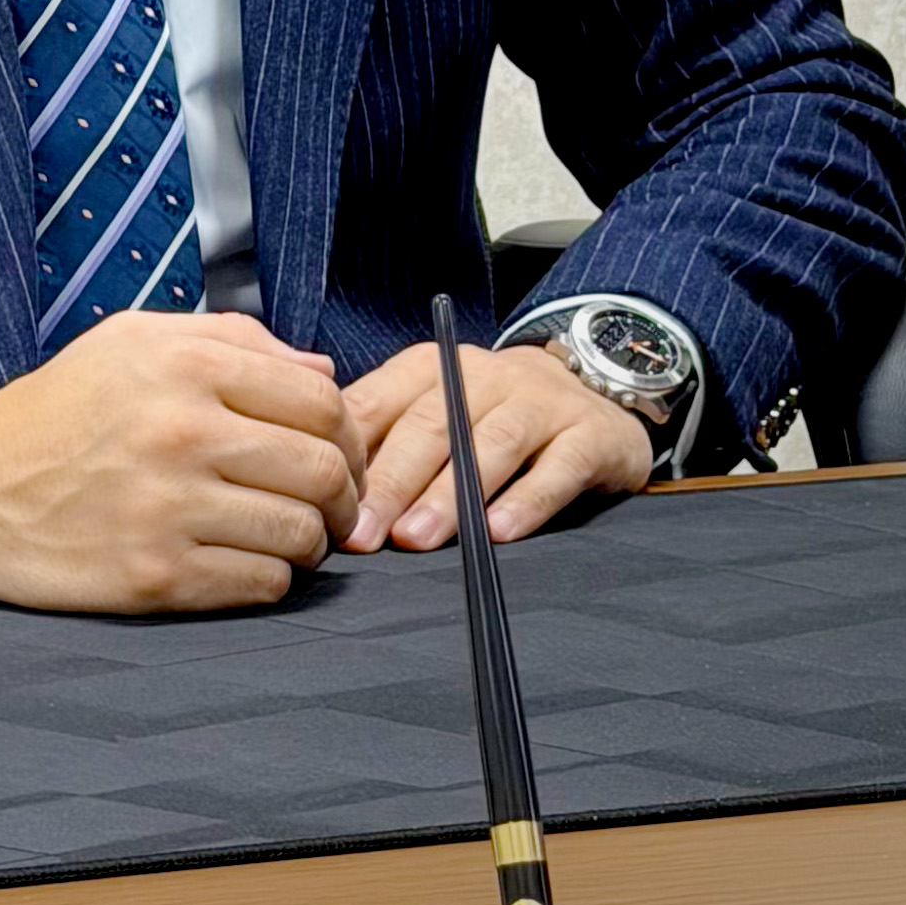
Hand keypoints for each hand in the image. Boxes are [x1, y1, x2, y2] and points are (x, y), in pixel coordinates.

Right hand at [0, 311, 366, 612]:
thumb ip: (233, 340)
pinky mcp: (153, 576)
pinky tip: (241, 562)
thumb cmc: (62, 408)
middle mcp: (181, 431)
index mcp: (185, 365)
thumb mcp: (134, 340)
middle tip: (329, 507)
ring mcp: (168, 508)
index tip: (339, 456)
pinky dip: (268, 579)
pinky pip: (260, 585)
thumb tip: (323, 372)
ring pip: (300, 534)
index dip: (348, 435)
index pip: (321, 403)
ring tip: (285, 537)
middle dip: (341, 495)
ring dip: (308, 542)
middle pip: (323, 470)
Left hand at [341, 341, 651, 552]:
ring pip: (490, 444)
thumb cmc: (488, 414)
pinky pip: (559, 467)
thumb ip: (380, 437)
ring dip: (450, 494)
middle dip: (392, 483)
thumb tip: (314, 481)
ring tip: (418, 537)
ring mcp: (541, 401)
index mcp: (431, 367)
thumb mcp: (432, 410)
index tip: (324, 500)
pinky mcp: (590, 434)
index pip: (381, 403)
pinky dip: (528, 502)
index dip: (352, 455)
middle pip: (431, 426)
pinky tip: (499, 533)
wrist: (590, 393)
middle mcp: (484, 375)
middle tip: (363, 533)